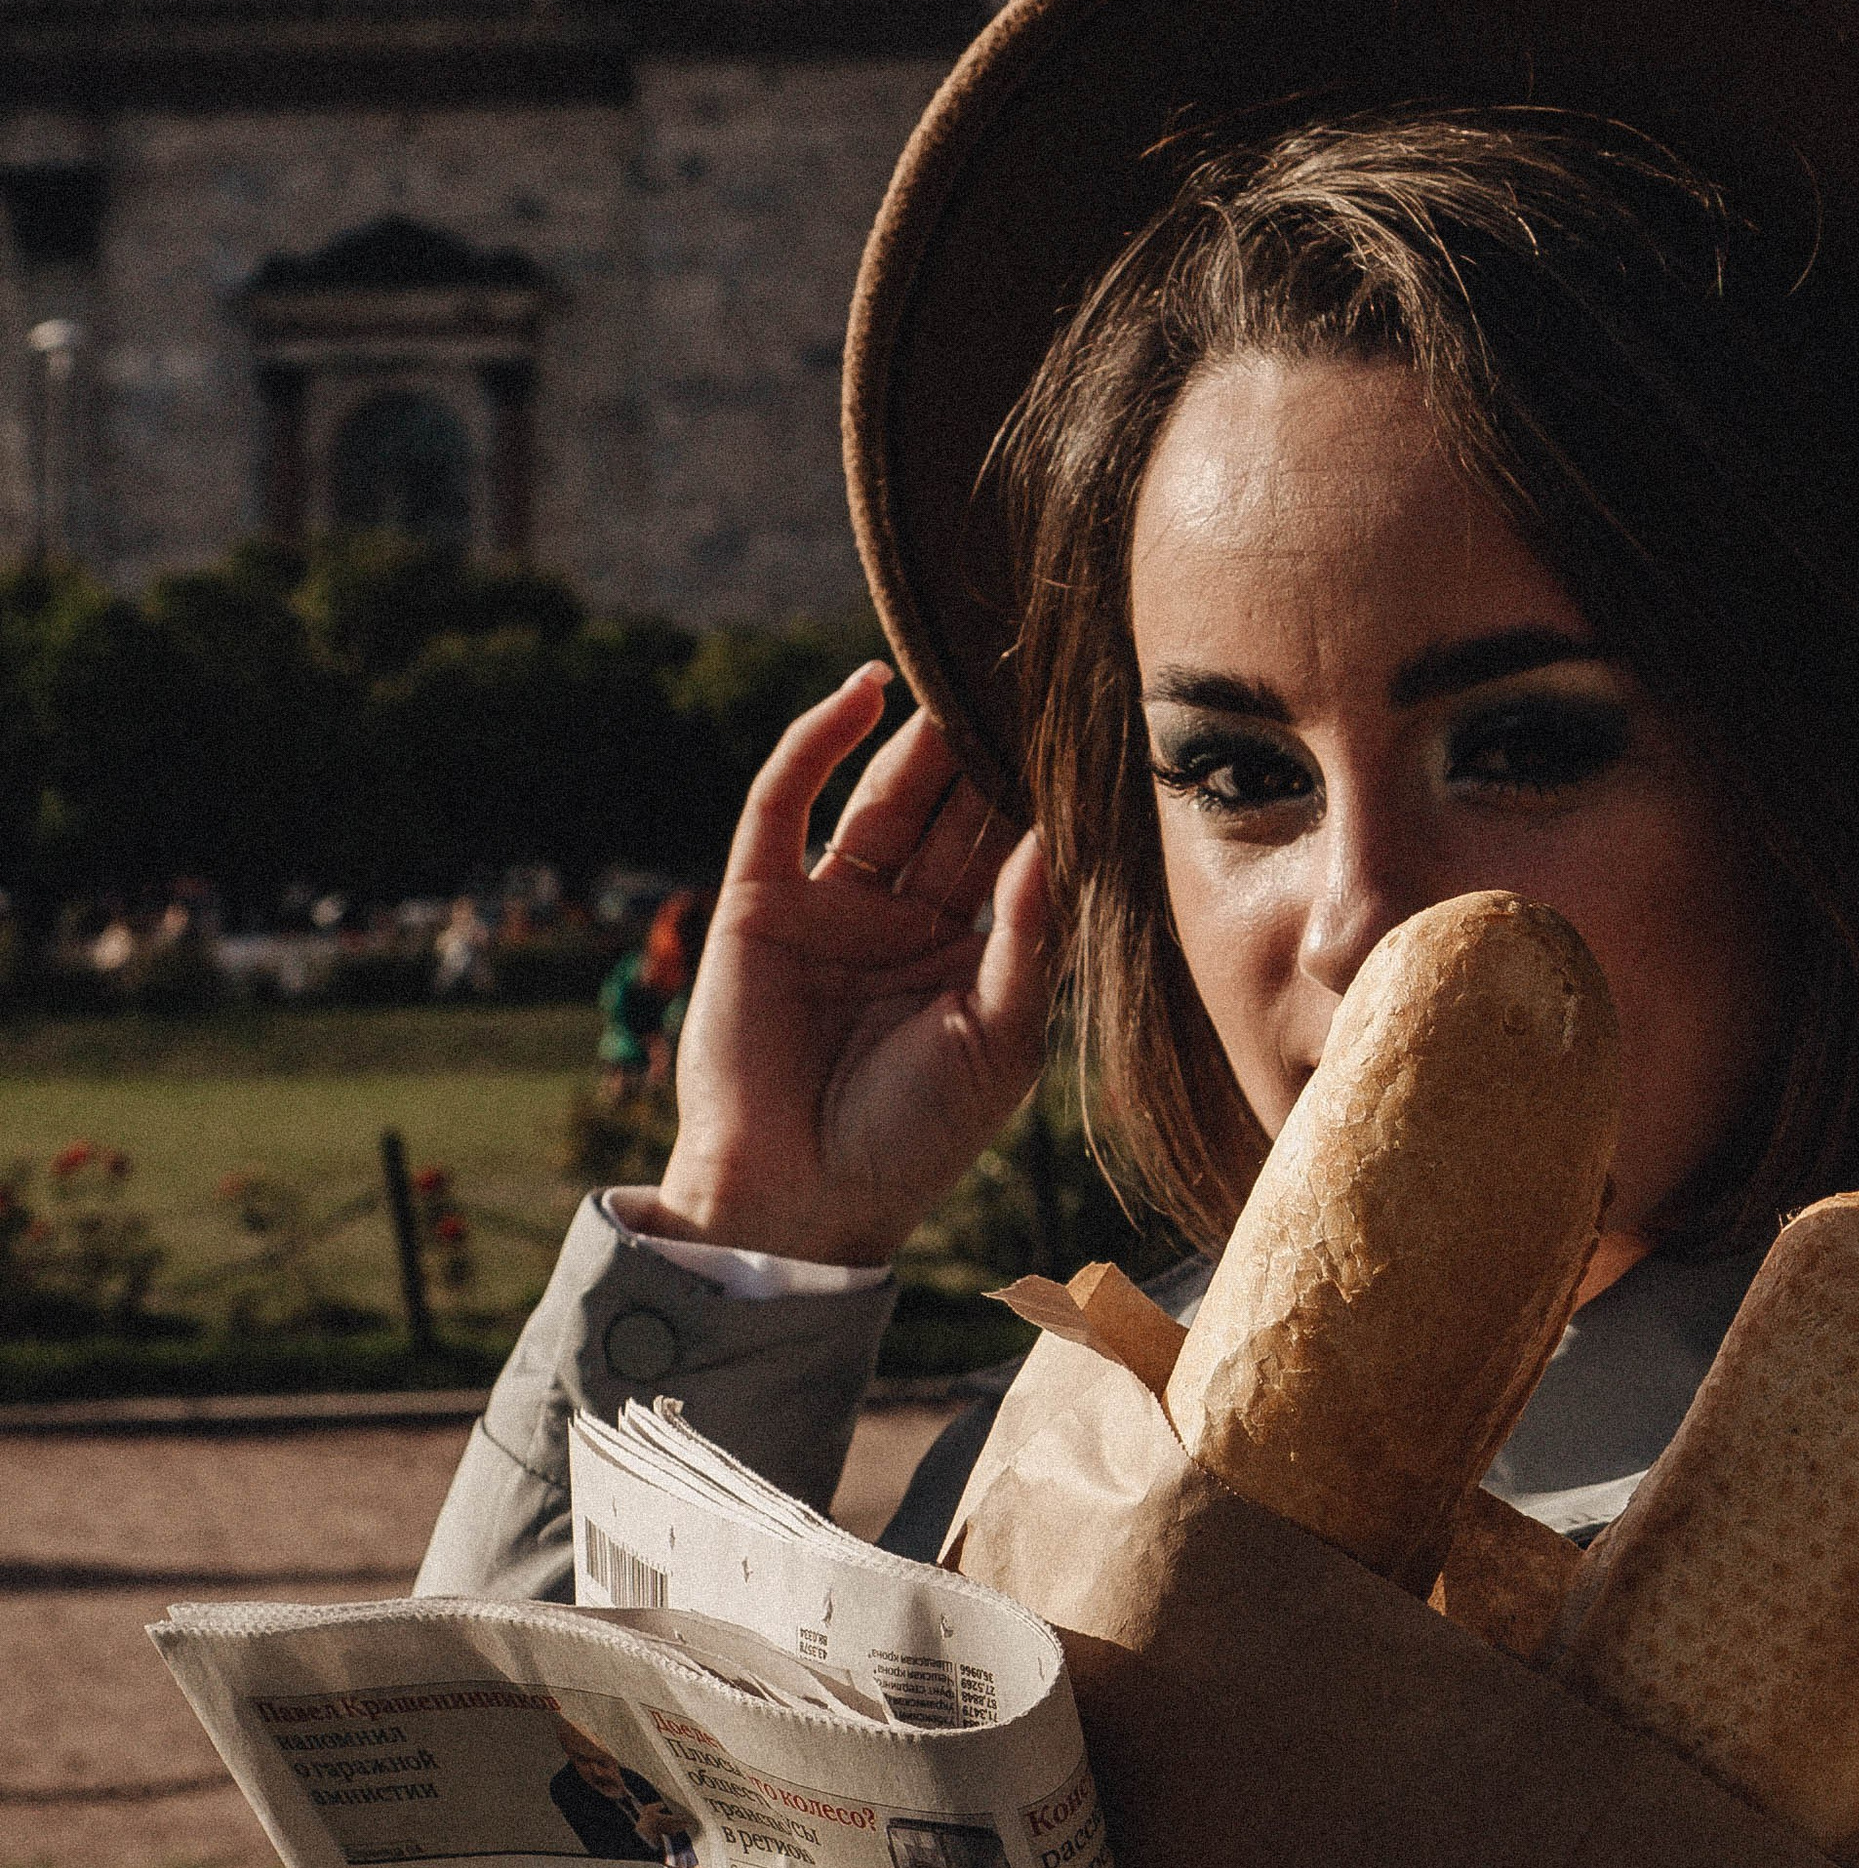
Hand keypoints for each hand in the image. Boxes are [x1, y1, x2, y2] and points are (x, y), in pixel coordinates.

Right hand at [655, 666, 1055, 1266]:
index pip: (1012, 854)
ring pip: (885, 798)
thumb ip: (1028, 942)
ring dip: (922, 737)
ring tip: (962, 669)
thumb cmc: (913, 1140)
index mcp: (970, 957)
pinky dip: (821, 741)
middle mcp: (904, 922)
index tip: (1089, 730)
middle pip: (953, 813)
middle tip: (1029, 675)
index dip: (1043, 796)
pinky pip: (788, 801)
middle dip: (988, 752)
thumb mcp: (1000, 1043)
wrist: (797, 1198)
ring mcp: (831, 906)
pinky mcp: (759, 898)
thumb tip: (1055, 842)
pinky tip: (865, 692)